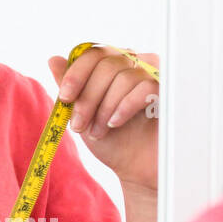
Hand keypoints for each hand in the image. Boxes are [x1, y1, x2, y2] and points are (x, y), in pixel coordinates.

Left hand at [47, 44, 159, 191]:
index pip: (93, 53)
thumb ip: (70, 89)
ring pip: (123, 76)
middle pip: (106, 63)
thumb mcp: (83, 115)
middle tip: (78, 125)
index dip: (76, 73)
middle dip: (87, 97)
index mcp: (113, 65)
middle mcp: (135, 64)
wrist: (135, 169)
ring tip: (98, 131)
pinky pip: (144, 87)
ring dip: (104, 108)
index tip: (64, 98)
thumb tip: (54, 59)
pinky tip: (115, 123)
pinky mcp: (169, 91)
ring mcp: (154, 75)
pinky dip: (124, 107)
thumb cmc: (112, 140)